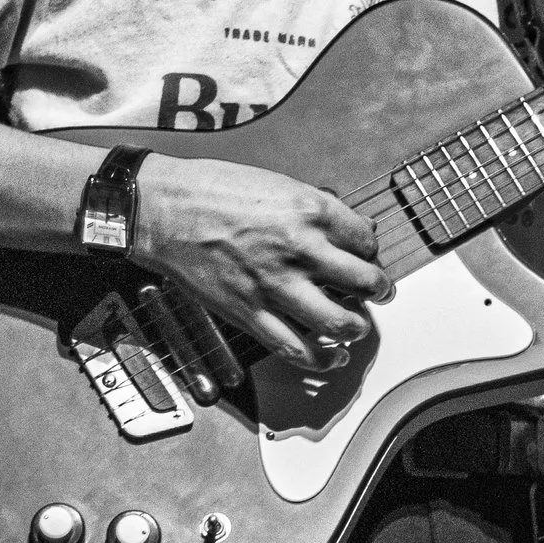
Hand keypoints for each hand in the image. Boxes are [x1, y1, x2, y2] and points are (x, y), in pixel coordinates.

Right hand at [135, 150, 389, 367]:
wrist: (163, 210)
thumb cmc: (212, 191)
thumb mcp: (275, 184)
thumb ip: (314, 208)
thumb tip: (346, 227)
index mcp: (309, 211)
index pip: (366, 239)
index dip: (371, 249)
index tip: (365, 254)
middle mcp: (300, 249)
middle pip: (365, 281)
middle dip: (379, 289)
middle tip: (379, 291)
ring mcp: (276, 285)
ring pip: (340, 322)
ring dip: (357, 327)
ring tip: (357, 325)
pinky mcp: (251, 313)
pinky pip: (297, 349)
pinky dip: (323, 359)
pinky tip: (333, 357)